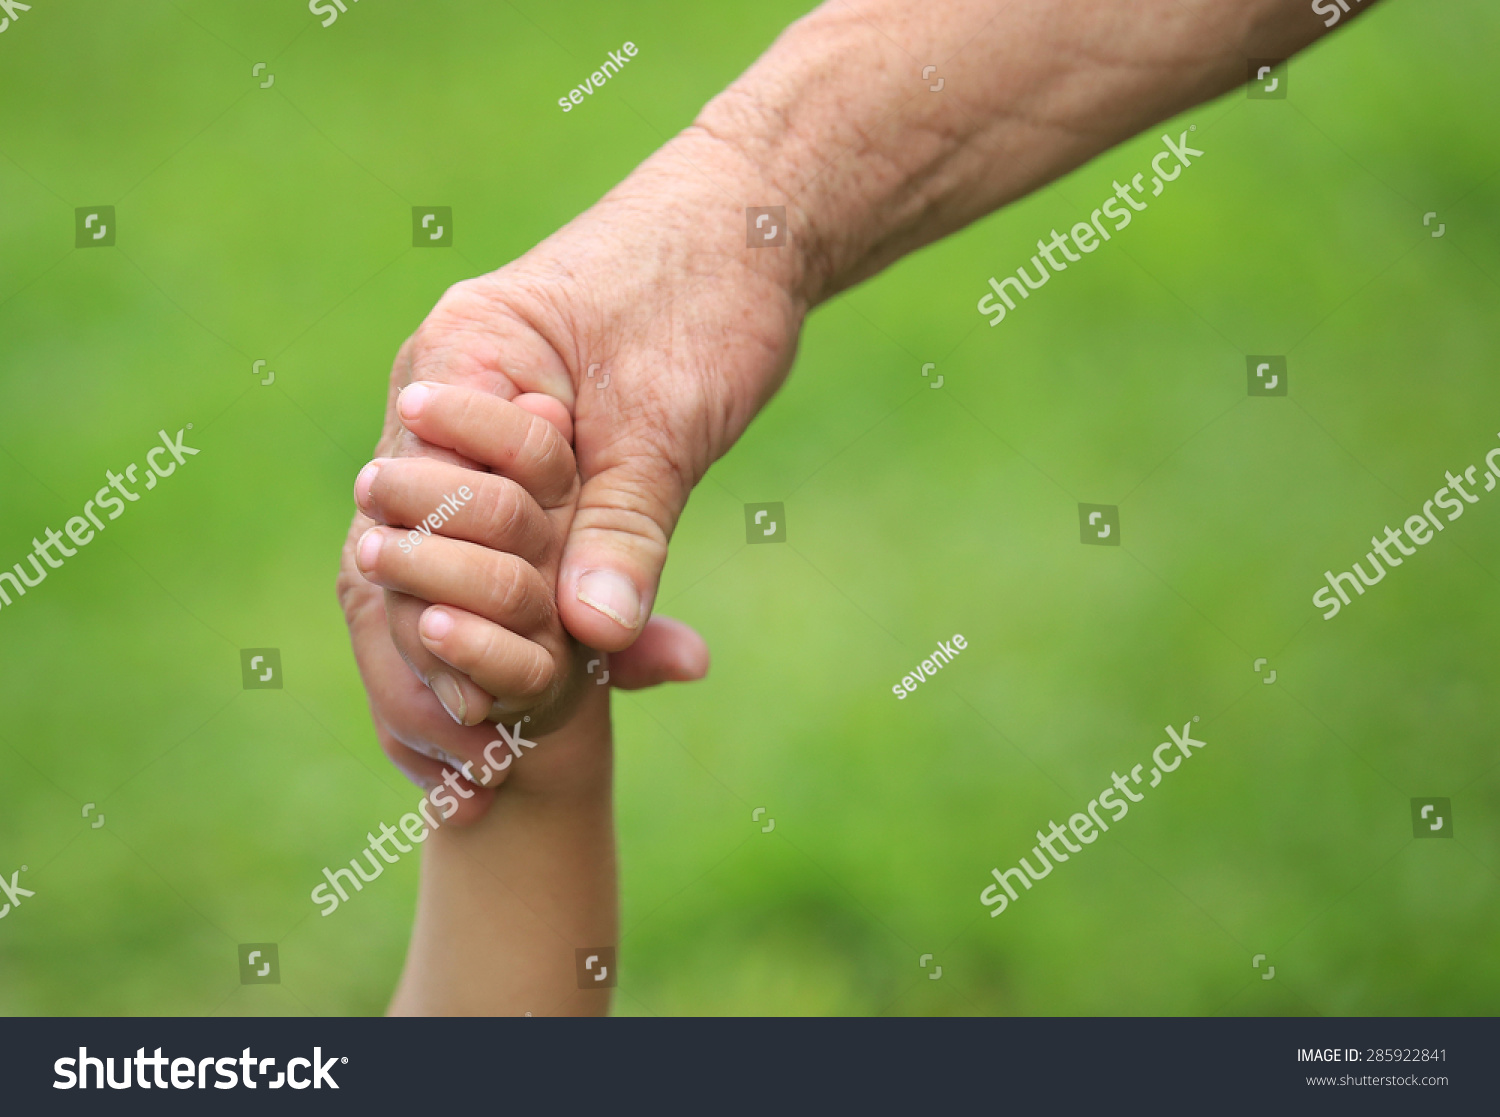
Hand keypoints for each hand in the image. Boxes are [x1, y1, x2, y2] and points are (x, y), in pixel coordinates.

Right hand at [341, 129, 805, 806]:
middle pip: (417, 534)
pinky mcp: (537, 457)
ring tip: (495, 736)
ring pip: (464, 549)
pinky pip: (519, 542)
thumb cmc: (707, 292)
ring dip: (493, 631)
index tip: (476, 693)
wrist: (757, 227)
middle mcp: (451, 391)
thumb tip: (592, 637)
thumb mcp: (669, 420)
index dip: (446, 597)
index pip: (416, 496)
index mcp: (462, 356)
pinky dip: (545, 604)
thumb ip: (626, 527)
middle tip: (475, 733)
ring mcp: (486, 424)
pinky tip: (570, 676)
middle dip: (451, 631)